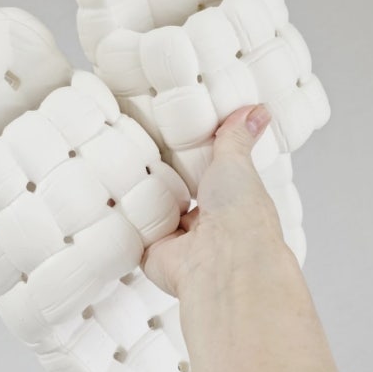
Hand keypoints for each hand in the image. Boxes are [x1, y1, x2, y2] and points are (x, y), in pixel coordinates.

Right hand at [140, 103, 292, 298]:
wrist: (222, 261)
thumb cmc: (241, 215)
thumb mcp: (237, 162)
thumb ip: (236, 136)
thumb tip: (258, 110)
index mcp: (229, 203)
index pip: (209, 179)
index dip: (194, 161)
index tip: (175, 138)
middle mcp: (206, 225)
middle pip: (178, 196)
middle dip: (164, 179)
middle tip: (144, 150)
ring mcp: (179, 243)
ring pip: (156, 214)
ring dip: (144, 198)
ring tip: (122, 164)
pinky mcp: (154, 254)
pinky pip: (135, 233)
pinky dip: (127, 218)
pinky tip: (113, 195)